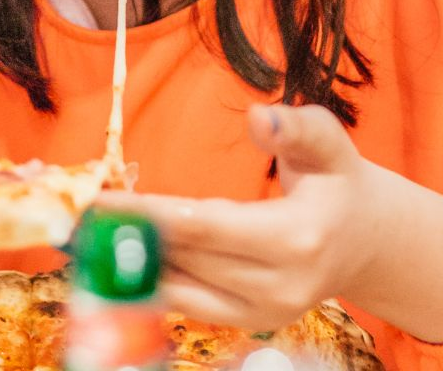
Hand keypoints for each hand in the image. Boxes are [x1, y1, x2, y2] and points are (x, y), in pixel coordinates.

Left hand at [99, 104, 367, 330]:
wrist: (366, 241)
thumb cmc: (338, 179)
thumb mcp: (327, 142)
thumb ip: (294, 126)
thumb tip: (258, 117)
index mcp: (297, 239)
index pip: (204, 226)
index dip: (148, 213)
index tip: (100, 200)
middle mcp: (279, 287)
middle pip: (184, 259)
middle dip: (127, 235)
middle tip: (76, 212)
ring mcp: (263, 314)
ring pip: (179, 289)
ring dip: (129, 262)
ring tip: (83, 234)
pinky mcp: (249, 325)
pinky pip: (187, 304)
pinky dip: (150, 281)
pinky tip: (115, 258)